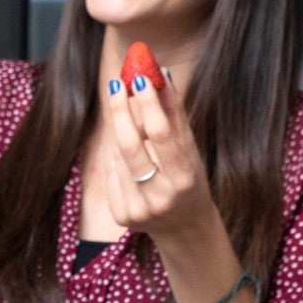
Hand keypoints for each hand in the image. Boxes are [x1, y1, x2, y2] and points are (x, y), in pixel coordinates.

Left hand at [103, 66, 220, 254]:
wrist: (185, 228)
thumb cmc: (190, 180)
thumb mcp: (190, 150)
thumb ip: (175, 114)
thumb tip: (161, 74)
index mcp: (183, 180)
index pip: (161, 135)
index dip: (148, 105)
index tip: (139, 78)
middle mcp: (160, 197)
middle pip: (130, 145)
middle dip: (121, 111)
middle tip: (116, 84)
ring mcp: (138, 209)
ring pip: (118, 156)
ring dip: (124, 136)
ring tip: (135, 129)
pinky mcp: (121, 216)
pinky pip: (112, 173)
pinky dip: (119, 160)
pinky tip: (133, 164)